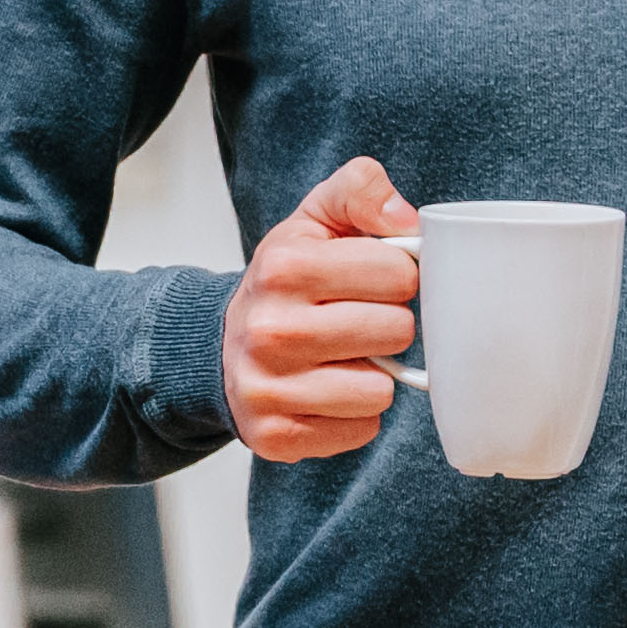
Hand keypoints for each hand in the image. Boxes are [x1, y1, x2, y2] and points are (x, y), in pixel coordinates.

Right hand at [224, 158, 425, 461]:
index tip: (371, 282)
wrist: (220, 348)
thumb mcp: (313, 221)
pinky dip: (354, 414)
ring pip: (380, 390)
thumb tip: (406, 220)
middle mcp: (270, 330)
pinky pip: (361, 430)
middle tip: (358, 321)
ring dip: (374, 376)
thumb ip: (359, 191)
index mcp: (283, 267)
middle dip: (388, 326)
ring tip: (343, 359)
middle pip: (396, 331)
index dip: (397, 277)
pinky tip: (327, 392)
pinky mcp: (276, 436)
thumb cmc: (285, 285)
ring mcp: (268, 388)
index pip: (400, 274)